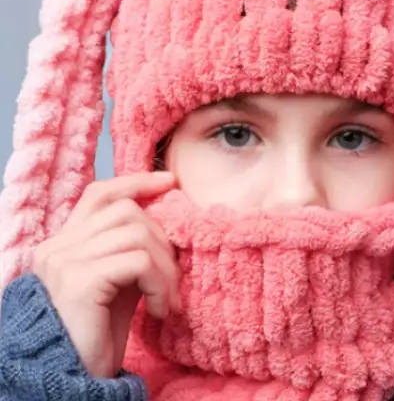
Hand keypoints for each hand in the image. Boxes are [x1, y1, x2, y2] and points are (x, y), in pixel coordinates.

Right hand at [32, 172, 180, 377]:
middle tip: (172, 281)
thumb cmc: (99, 333)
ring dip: (166, 268)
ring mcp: (64, 262)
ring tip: (167, 299)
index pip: (99, 194)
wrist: (72, 377)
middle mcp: (56, 247)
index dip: (136, 182)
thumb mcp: (120, 282)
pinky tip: (160, 310)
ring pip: (138, 234)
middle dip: (163, 241)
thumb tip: (171, 218)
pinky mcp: (79, 281)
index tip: (171, 183)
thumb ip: (133, 249)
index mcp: (63, 244)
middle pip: (127, 212)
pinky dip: (160, 284)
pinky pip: (139, 262)